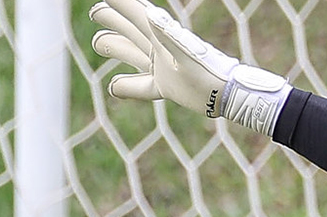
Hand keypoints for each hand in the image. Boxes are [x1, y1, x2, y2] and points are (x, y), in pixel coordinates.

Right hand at [87, 0, 288, 133]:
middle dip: (112, 20)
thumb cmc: (208, 74)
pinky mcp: (168, 86)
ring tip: (99, 42)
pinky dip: (127, 86)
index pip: (134, 13)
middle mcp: (160, 49)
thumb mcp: (185, 54)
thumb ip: (166, 35)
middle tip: (97, 12)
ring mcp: (163, 67)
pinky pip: (141, 86)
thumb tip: (148, 12)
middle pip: (130, 30)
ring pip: (132, 54)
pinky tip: (114, 88)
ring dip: (116, 47)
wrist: (229, 96)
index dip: (118, 4)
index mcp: (161, 36)